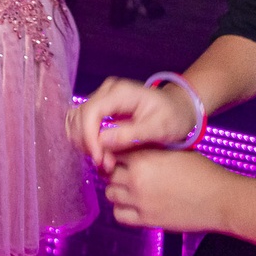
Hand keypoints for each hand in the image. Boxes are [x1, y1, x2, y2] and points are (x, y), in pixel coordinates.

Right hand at [67, 75, 200, 171]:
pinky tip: (99, 152)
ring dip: (83, 142)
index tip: (99, 159)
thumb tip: (102, 141)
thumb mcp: (159, 128)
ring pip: (76, 119)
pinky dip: (85, 139)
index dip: (89, 136)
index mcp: (121, 92)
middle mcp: (107, 91)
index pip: (91, 111)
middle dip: (87, 143)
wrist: (179, 109)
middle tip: (105, 164)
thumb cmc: (173, 117)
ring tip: (103, 160)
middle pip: (80, 115)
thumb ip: (132, 134)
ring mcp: (102, 98)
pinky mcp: (101, 108)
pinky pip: (82, 122)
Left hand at [102, 147, 235, 233]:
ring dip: (117, 191)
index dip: (114, 154)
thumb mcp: (174, 150)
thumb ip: (150, 149)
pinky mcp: (147, 220)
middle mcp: (137, 177)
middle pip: (108, 173)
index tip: (118, 157)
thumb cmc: (202, 171)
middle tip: (125, 174)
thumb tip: (131, 146)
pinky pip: (119, 215)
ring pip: (110, 194)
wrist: (220, 198)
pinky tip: (133, 206)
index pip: (112, 151)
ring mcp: (140, 200)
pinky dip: (122, 210)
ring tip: (131, 190)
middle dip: (114, 172)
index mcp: (144, 156)